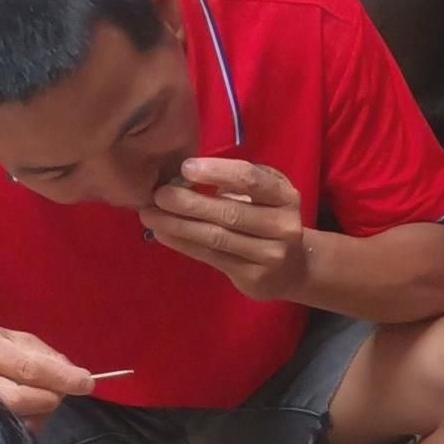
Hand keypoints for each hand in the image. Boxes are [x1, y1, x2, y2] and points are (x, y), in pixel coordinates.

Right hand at [0, 322, 97, 428]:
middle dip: (48, 399)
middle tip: (59, 394)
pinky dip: (23, 425)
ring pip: (10, 417)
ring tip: (40, 403)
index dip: (60, 378)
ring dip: (37, 415)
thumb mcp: (5, 336)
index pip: (27, 367)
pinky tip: (25, 416)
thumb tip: (72, 372)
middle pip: (19, 398)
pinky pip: (1, 428)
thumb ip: (39, 352)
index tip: (86, 383)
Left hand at [138, 159, 309, 301]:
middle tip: (158, 194)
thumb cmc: (268, 219)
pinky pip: (211, 256)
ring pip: (216, 236)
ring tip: (150, 215)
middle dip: (188, 202)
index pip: (250, 179)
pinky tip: (163, 234)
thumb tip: (184, 177)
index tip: (185, 167)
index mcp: (285, 196)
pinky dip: (183, 243)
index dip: (217, 171)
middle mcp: (282, 225)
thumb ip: (237, 183)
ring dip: (178, 225)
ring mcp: (270, 254)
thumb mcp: (265, 195)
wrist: (292, 268)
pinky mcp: (253, 276)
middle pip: (229, 211)